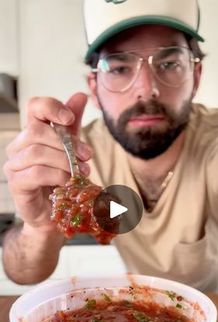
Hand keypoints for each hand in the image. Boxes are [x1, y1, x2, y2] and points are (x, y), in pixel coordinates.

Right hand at [3, 92, 91, 231]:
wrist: (55, 214)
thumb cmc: (62, 181)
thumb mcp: (71, 150)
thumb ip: (72, 126)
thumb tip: (80, 95)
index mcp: (32, 133)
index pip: (34, 107)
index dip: (51, 107)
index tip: (70, 119)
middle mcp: (19, 146)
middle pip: (36, 131)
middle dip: (66, 143)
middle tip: (86, 156)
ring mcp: (14, 165)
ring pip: (37, 152)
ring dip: (64, 161)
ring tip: (81, 172)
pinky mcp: (16, 184)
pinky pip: (36, 173)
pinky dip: (56, 176)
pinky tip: (67, 182)